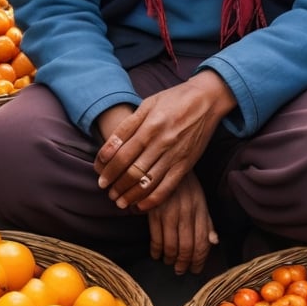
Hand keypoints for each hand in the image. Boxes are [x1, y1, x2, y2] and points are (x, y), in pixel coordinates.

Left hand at [93, 70, 234, 211]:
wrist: (207, 99)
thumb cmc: (173, 99)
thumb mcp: (148, 104)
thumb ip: (128, 125)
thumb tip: (108, 147)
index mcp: (150, 126)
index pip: (122, 154)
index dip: (108, 169)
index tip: (99, 177)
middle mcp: (161, 143)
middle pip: (132, 171)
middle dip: (116, 185)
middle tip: (106, 191)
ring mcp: (175, 155)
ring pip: (148, 183)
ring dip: (130, 195)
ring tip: (119, 202)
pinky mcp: (186, 164)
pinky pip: (167, 187)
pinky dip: (152, 200)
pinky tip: (141, 206)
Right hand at [147, 172, 218, 274]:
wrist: (166, 163)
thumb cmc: (185, 184)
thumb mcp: (200, 199)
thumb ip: (206, 221)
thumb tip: (214, 242)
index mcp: (200, 210)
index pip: (202, 242)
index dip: (199, 260)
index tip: (196, 269)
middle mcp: (186, 213)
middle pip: (187, 247)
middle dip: (184, 263)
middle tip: (181, 270)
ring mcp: (169, 212)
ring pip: (171, 246)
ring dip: (170, 259)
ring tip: (169, 263)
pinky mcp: (153, 211)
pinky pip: (156, 238)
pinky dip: (156, 250)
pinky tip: (156, 254)